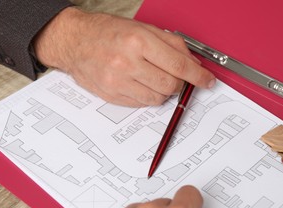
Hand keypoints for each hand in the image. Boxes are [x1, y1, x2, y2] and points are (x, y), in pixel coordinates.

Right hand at [34, 7, 215, 106]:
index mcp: (138, 40)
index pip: (178, 64)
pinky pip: (141, 104)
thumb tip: (192, 63)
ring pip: (157, 99)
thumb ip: (170, 44)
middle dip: (179, 83)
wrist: (75, 42)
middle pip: (170, 85)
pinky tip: (140, 83)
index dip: (198, 76)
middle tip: (176, 77)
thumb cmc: (107, 32)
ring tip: (153, 77)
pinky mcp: (112, 95)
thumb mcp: (142, 28)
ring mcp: (118, 81)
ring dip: (163, 91)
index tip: (206, 81)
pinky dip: (147, 96)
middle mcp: (127, 62)